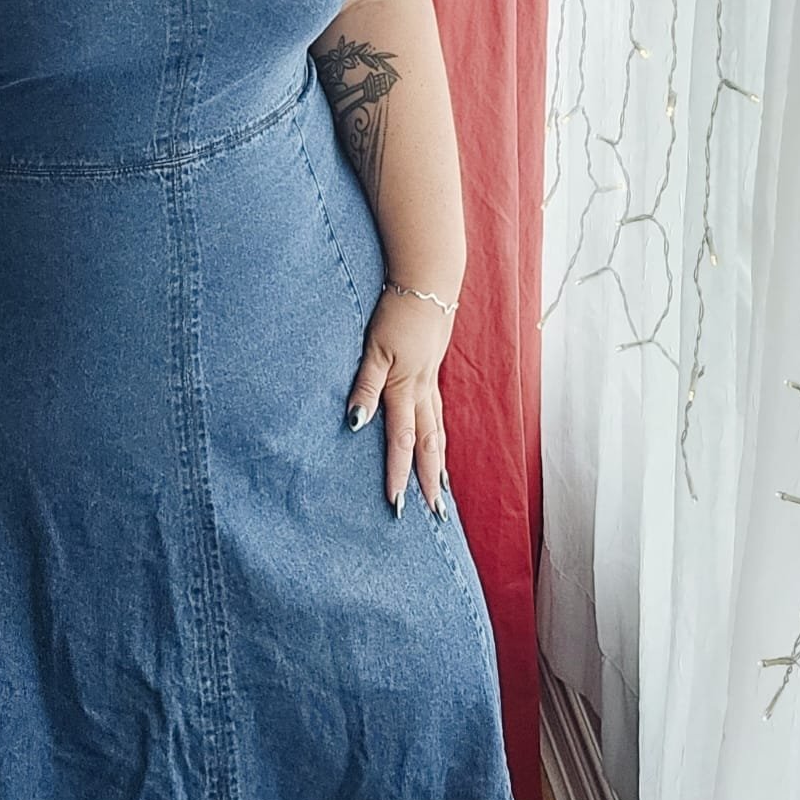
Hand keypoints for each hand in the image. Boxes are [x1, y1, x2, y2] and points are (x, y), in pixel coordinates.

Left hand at [345, 285, 455, 516]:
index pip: (401, 441)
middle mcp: (423, 391)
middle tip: (435, 515)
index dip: (398, 473)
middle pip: (429, 445)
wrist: (428, 283)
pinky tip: (438, 442)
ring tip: (442, 490)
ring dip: (440, 463)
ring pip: (438, 431)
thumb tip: (356, 423)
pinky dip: (440, 436)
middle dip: (430, 481)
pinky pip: (439, 413)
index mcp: (406, 389)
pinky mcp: (433, 370)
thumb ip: (365, 385)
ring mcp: (431, 381)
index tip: (397, 504)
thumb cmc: (396, 312)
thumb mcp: (374, 348)